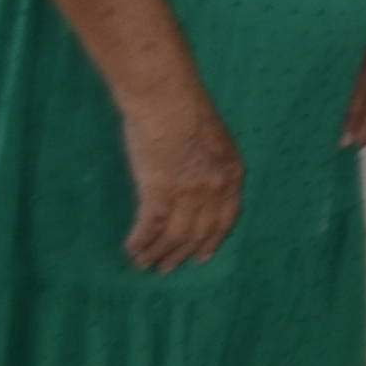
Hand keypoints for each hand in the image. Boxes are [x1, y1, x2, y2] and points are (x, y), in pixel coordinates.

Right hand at [120, 92, 241, 271]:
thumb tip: (195, 185)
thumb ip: (209, 166)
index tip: (202, 256)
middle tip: (168, 268)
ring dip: (158, 252)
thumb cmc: (184, 110)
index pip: (225, 219)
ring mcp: (189, 191)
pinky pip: (151, 226)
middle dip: (182, 253)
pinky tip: (133, 250)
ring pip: (175, 235)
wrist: (166, 97)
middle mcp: (215, 188)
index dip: (212, 240)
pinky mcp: (160, 190)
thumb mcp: (213, 140)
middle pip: (199, 232)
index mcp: (232, 174)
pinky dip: (141, 241)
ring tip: (145, 263)